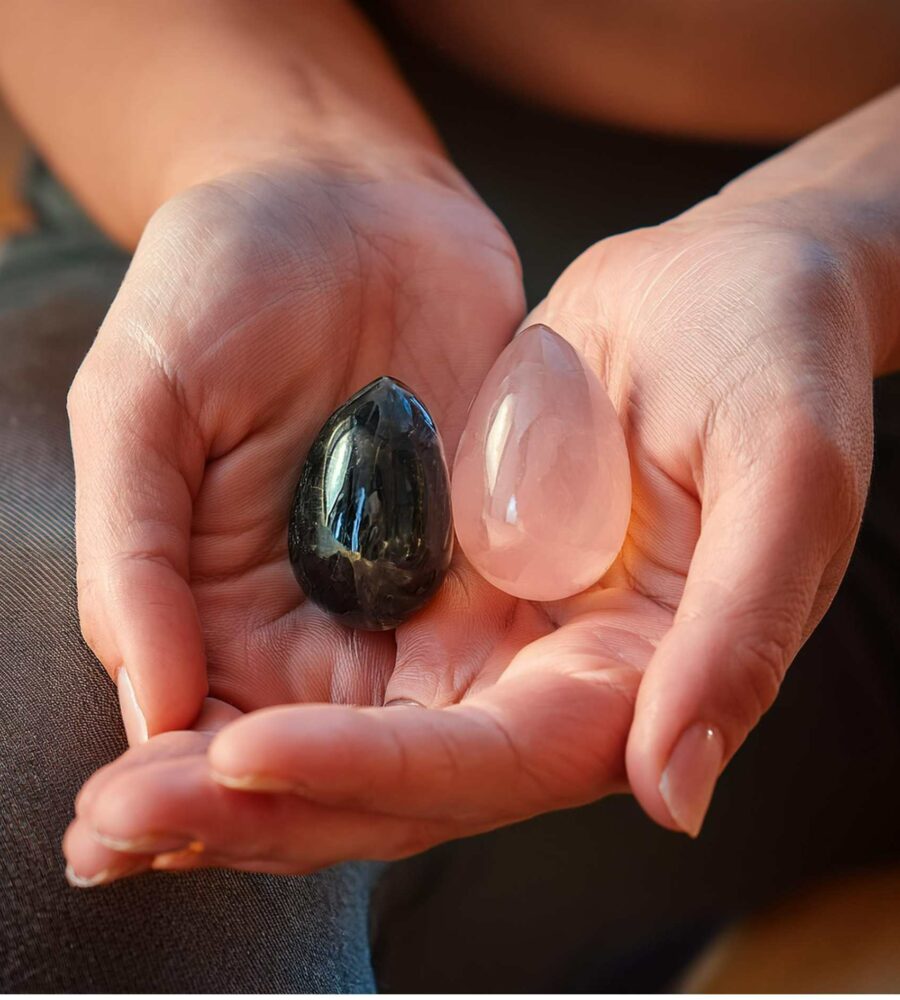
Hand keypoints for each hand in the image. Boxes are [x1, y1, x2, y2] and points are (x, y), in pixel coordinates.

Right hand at [62, 152, 523, 882]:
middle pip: (324, 759)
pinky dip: (536, 701)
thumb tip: (152, 707)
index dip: (189, 793)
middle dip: (311, 810)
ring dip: (450, 782)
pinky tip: (567, 737)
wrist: (345, 201)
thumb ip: (132, 553)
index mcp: (211, 607)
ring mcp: (410, 597)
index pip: (207, 735)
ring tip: (452, 805)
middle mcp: (314, 624)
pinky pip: (518, 647)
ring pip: (430, 732)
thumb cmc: (218, 285)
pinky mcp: (494, 557)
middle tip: (336, 832)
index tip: (163, 828)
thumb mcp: (141, 402)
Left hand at [66, 187, 874, 883]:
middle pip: (398, 782)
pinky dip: (255, 692)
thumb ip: (739, 634)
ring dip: (233, 772)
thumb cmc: (779, 356)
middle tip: (115, 820)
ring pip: (353, 739)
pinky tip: (169, 707)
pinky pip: (345, 662)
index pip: (489, 760)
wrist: (730, 285)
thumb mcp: (787, 471)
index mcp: (640, 678)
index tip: (241, 756)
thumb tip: (670, 794)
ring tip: (112, 802)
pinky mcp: (449, 580)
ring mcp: (495, 634)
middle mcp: (555, 680)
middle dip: (258, 807)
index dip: (368, 770)